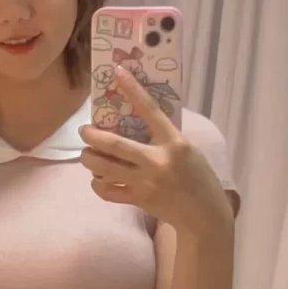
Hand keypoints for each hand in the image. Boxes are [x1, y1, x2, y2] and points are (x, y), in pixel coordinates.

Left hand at [80, 67, 233, 236]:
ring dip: (89, 158)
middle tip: (83, 130)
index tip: (117, 72)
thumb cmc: (199, 178)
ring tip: (87, 154)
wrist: (204, 216)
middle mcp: (157, 161)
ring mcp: (145, 182)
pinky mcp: (138, 200)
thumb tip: (139, 119)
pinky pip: (108, 191)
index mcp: (174, 143)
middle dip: (92, 135)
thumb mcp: (188, 150)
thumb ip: (165, 136)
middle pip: (114, 144)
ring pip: (104, 168)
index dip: (132, 90)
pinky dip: (98, 184)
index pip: (150, 110)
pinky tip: (98, 179)